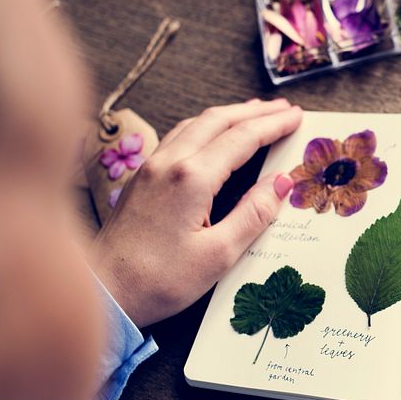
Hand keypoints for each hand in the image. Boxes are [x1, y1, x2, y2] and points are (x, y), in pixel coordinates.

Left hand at [89, 99, 301, 326]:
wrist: (103, 291)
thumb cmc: (158, 280)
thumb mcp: (219, 254)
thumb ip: (254, 213)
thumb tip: (283, 181)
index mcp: (192, 178)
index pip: (242, 138)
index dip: (273, 125)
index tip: (297, 116)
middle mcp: (169, 163)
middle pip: (218, 120)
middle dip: (255, 111)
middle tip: (285, 108)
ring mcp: (151, 167)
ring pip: (196, 124)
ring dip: (229, 115)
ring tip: (255, 113)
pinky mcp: (142, 178)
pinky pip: (179, 137)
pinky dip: (206, 127)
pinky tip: (214, 135)